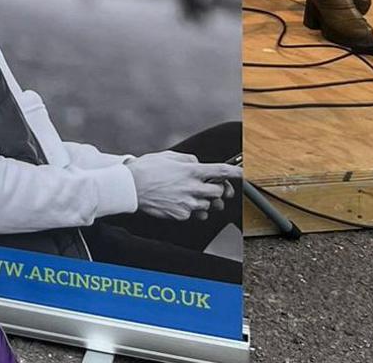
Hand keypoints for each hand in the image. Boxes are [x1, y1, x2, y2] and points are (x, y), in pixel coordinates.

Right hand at [125, 151, 241, 221]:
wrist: (129, 188)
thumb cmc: (145, 170)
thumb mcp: (168, 156)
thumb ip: (188, 159)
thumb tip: (198, 163)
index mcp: (191, 171)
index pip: (222, 172)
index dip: (237, 173)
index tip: (243, 174)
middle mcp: (192, 188)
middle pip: (219, 192)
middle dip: (216, 190)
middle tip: (208, 187)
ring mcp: (188, 203)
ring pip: (208, 205)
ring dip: (203, 200)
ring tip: (189, 195)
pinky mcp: (181, 215)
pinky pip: (195, 214)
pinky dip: (192, 210)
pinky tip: (181, 203)